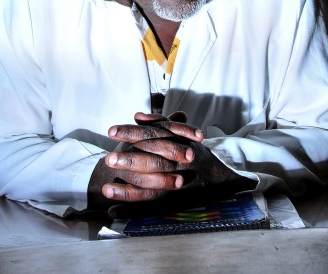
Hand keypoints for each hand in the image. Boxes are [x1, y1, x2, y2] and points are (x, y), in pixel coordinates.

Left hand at [87, 112, 256, 216]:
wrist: (222, 177)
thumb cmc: (196, 153)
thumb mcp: (183, 136)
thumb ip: (161, 124)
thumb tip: (138, 116)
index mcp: (177, 144)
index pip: (152, 136)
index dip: (131, 133)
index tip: (110, 131)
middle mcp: (177, 164)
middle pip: (151, 161)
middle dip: (129, 160)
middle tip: (107, 159)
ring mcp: (175, 184)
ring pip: (150, 187)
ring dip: (126, 190)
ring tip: (105, 189)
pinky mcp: (173, 202)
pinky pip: (152, 208)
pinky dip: (132, 210)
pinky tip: (112, 212)